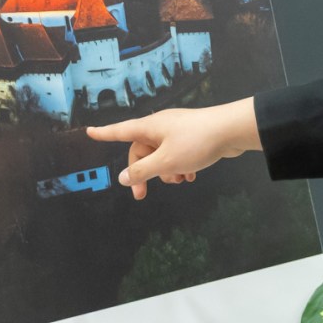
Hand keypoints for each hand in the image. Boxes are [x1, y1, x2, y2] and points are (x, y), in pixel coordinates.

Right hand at [87, 97, 261, 199]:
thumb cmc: (196, 143)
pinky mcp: (191, 137)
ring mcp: (177, 131)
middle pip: (141, 151)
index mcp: (149, 128)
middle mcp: (160, 127)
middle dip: (143, 173)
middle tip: (142, 195)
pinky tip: (190, 176)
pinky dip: (179, 166)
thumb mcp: (165, 162)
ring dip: (165, 171)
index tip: (90, 132)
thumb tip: (124, 177)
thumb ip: (143, 171)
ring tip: (179, 180)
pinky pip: (177, 154)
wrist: (232, 130)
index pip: (120, 131)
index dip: (104, 134)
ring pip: (160, 155)